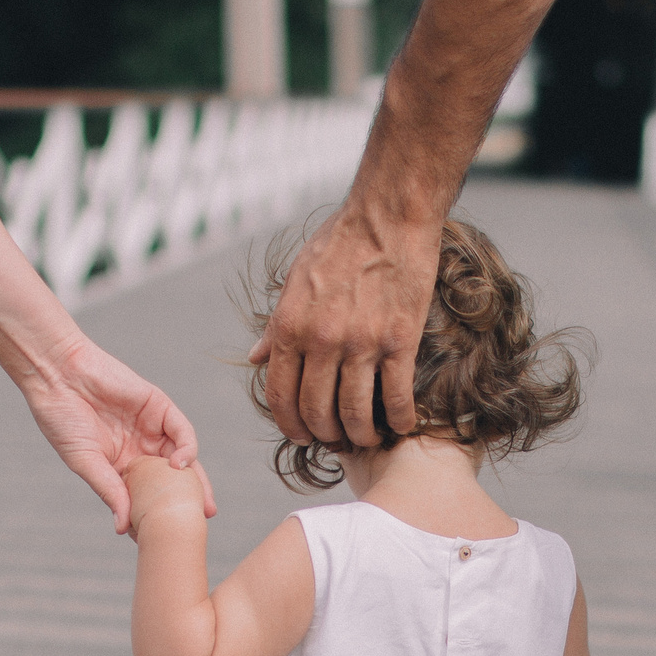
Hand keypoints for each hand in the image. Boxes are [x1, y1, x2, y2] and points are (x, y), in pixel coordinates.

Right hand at [20, 337, 214, 533]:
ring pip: (182, 457)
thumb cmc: (62, 419)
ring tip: (202, 503)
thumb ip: (109, 491)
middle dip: (189, 500)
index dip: (157, 515)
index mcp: (121, 467)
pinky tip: (179, 464)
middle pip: (172, 479)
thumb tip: (123, 529)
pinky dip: (186, 447)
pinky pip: (181, 429)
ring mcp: (151, 428)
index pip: (147, 496)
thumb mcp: (86, 462)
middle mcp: (140, 449)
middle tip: (202, 522)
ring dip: (196, 480)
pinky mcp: (158, 406)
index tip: (168, 540)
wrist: (58, 374)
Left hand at [248, 201, 440, 450]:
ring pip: (355, 412)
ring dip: (360, 434)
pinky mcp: (400, 341)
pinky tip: (401, 425)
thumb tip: (254, 358)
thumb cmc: (339, 243)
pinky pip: (397, 395)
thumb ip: (276, 325)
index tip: (300, 435)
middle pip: (315, 410)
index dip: (288, 423)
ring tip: (366, 438)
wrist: (387, 216)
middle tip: (334, 439)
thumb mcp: (295, 279)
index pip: (280, 394)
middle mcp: (322, 340)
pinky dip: (399, 419)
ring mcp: (362, 343)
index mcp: (291, 326)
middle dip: (323, 434)